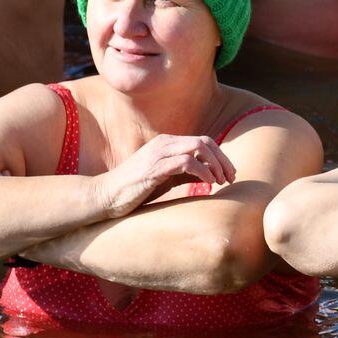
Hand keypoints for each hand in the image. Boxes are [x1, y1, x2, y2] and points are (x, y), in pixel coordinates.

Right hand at [92, 134, 236, 217]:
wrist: (106, 195)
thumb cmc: (137, 189)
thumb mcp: (167, 178)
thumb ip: (185, 173)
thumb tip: (211, 176)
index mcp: (167, 144)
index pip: (203, 141)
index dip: (221, 156)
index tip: (230, 174)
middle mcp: (164, 144)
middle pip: (205, 142)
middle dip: (223, 160)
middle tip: (231, 178)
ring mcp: (158, 154)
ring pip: (198, 147)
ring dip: (215, 165)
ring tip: (221, 181)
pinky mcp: (154, 168)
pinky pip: (186, 162)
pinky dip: (202, 171)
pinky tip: (207, 184)